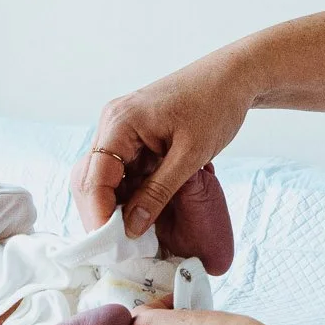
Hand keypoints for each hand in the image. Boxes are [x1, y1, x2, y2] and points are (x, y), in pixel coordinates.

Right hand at [78, 46, 256, 240]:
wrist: (234, 76)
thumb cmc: (216, 106)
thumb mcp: (191, 155)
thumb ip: (158, 192)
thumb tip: (130, 228)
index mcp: (120, 122)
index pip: (94, 176)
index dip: (98, 213)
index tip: (110, 244)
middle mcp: (112, 123)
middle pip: (90, 178)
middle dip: (101, 214)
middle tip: (118, 248)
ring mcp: (121, 129)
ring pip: (104, 177)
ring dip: (114, 206)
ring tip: (131, 237)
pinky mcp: (134, 136)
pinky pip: (121, 170)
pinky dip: (128, 194)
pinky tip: (140, 215)